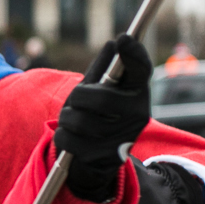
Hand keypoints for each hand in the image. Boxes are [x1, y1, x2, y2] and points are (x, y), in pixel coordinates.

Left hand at [54, 35, 152, 202]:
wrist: (96, 165)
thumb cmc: (97, 118)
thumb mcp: (100, 92)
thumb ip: (103, 70)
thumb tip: (113, 44)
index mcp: (137, 95)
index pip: (141, 71)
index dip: (134, 55)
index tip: (123, 39)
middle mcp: (137, 116)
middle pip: (100, 98)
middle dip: (78, 97)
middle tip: (76, 101)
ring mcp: (122, 139)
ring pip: (80, 120)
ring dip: (67, 118)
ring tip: (73, 121)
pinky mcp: (103, 159)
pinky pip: (69, 140)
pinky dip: (63, 136)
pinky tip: (72, 138)